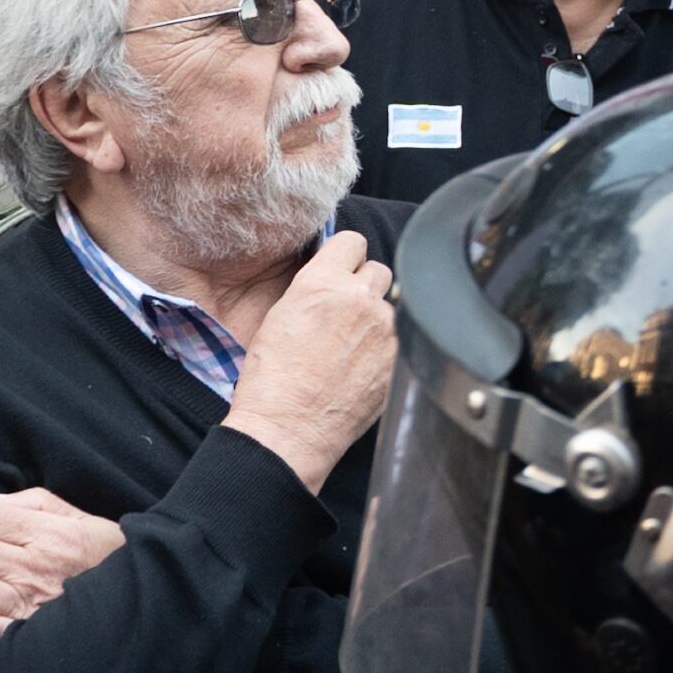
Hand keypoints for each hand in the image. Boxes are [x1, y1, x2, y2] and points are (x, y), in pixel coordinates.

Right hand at [223, 231, 398, 490]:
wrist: (287, 430)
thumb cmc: (272, 381)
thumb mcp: (280, 317)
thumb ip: (314, 290)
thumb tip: (334, 280)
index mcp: (322, 284)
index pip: (352, 241)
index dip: (346, 256)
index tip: (343, 270)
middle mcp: (359, 299)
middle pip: (379, 270)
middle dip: (365, 286)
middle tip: (347, 312)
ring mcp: (385, 330)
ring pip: (391, 306)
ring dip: (377, 318)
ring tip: (353, 347)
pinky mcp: (400, 358)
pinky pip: (400, 339)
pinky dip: (386, 348)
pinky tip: (363, 368)